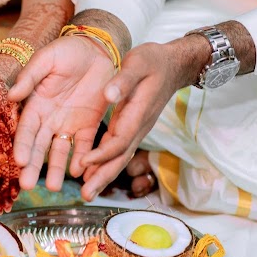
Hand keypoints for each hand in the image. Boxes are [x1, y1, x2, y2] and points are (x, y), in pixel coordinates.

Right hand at [8, 36, 115, 191]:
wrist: (98, 48)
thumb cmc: (68, 51)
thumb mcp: (47, 59)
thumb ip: (31, 76)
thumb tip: (12, 95)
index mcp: (36, 103)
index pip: (26, 129)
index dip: (22, 145)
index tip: (19, 161)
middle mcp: (50, 118)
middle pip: (39, 146)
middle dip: (33, 166)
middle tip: (28, 186)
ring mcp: (69, 123)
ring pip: (60, 151)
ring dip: (56, 169)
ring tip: (54, 188)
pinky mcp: (89, 124)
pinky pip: (84, 145)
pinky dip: (81, 159)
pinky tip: (78, 173)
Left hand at [80, 40, 202, 199]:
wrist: (173, 65)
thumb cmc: (154, 61)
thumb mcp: (138, 62)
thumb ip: (123, 80)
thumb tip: (108, 95)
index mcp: (138, 113)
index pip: (120, 140)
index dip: (102, 154)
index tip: (84, 163)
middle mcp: (138, 126)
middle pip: (120, 158)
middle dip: (103, 177)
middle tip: (85, 195)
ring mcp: (137, 129)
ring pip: (120, 158)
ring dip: (103, 176)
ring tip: (86, 193)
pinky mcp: (132, 128)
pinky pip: (119, 150)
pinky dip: (106, 163)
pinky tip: (92, 172)